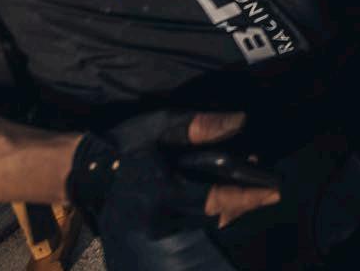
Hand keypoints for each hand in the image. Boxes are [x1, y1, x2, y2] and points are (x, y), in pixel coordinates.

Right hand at [68, 110, 281, 250]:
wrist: (83, 173)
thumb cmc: (124, 145)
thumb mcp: (160, 126)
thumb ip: (199, 127)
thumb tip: (240, 121)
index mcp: (163, 192)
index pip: (215, 199)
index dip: (248, 197)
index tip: (275, 192)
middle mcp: (160, 220)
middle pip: (215, 216)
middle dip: (243, 203)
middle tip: (267, 188)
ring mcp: (154, 233)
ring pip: (204, 225)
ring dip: (229, 209)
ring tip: (249, 191)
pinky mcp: (150, 237)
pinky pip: (190, 229)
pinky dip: (210, 216)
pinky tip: (222, 202)